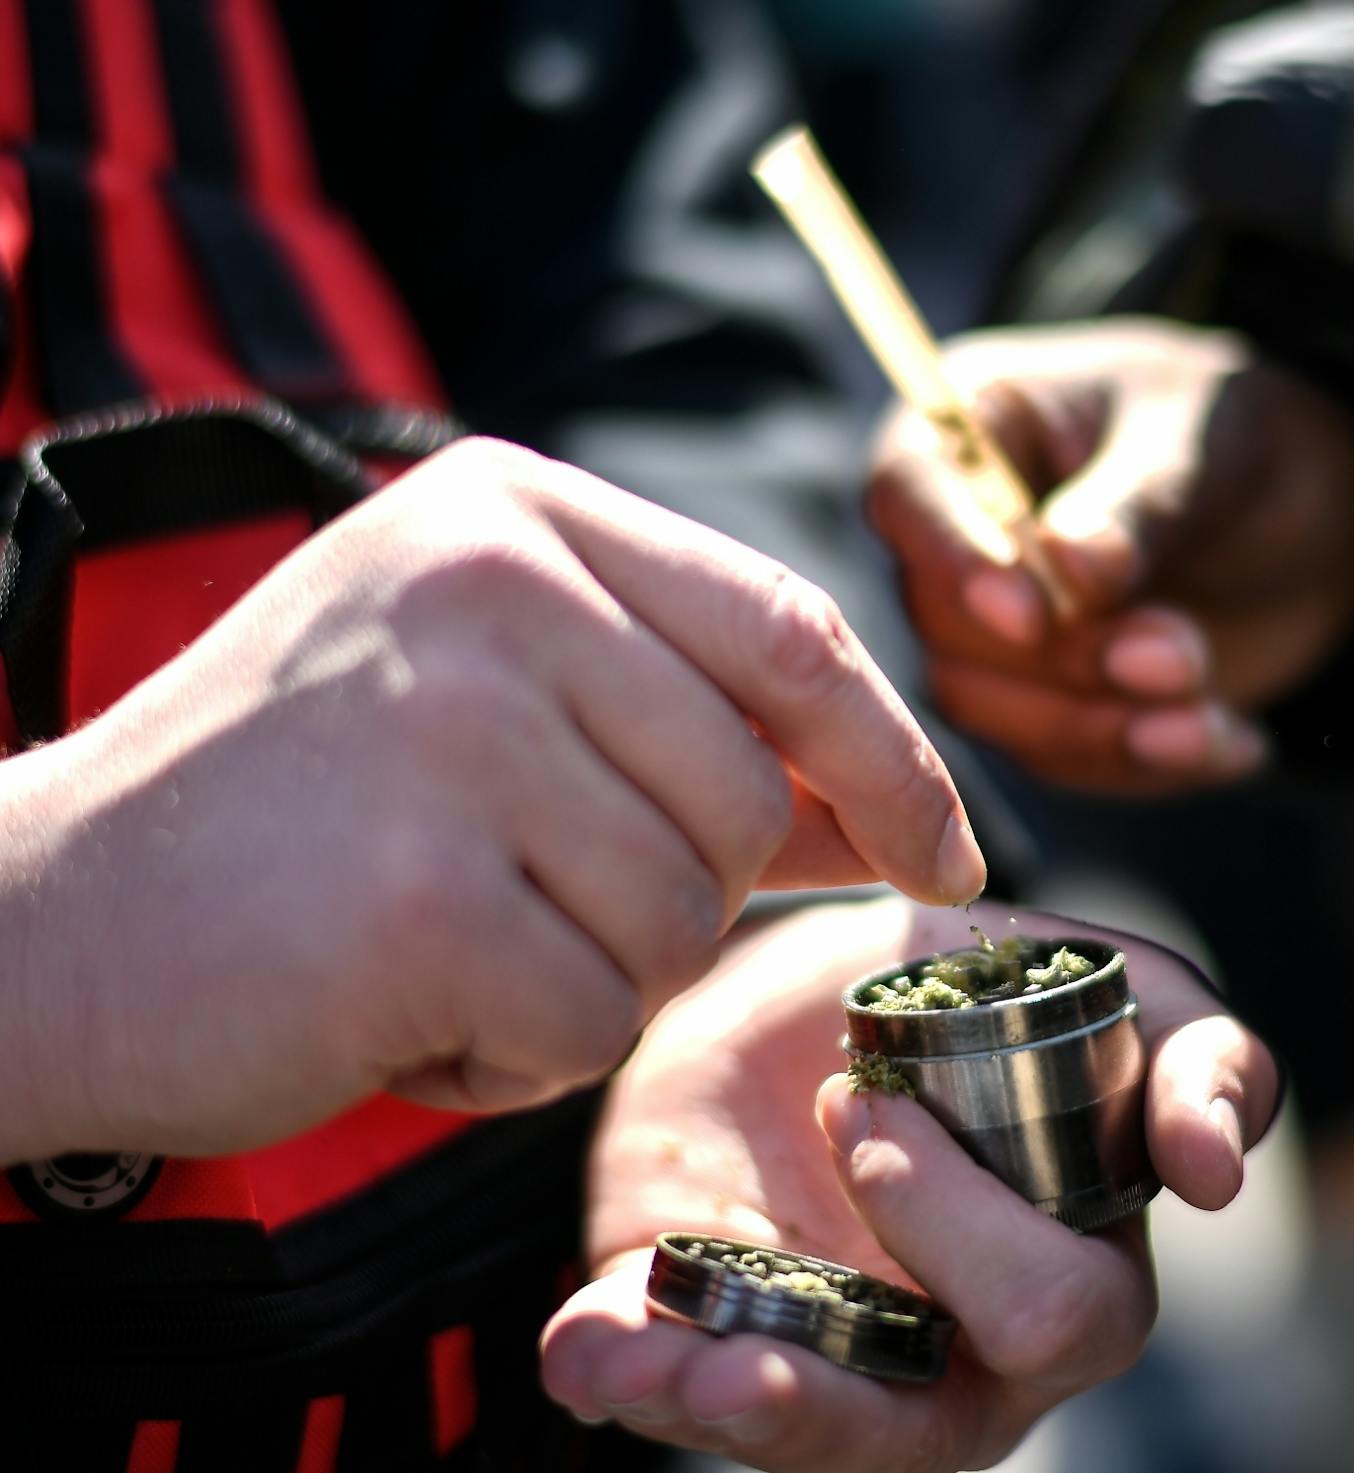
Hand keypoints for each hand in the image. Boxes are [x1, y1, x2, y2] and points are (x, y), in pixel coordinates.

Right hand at [0, 438, 984, 1162]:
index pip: (793, 634)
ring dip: (592, 978)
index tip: (945, 854)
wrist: (41, 922)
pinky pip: (591, 1023)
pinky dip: (516, 1059)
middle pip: (748, 792)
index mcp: (516, 514)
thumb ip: (695, 733)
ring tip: (445, 946)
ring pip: (683, 916)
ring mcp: (453, 733)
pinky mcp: (419, 894)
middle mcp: (490, 587)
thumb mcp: (493, 706)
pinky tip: (404, 1012)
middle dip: (685, 896)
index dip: (896, 760)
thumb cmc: (294, 814)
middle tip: (530, 908)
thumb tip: (897, 808)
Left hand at [539, 896, 1278, 1471]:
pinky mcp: (726, 1358)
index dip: (1012, 1240)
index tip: (989, 1147)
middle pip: (946, 1398)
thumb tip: (1216, 1174)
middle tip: (849, 1108)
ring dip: (747, 1401)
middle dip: (923, 1241)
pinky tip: (583, 1344)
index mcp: (1068, 1268)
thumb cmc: (967, 995)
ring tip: (659, 1356)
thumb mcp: (1096, 989)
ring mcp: (847, 1374)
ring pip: (826, 1442)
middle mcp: (963, 1356)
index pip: (1069, 1305)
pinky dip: (622, 1372)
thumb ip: (1194, 1055)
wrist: (794, 999)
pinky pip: (678, 1402)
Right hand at [867, 317, 1353, 792]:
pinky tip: (1234, 743)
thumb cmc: (1236, 433)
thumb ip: (1138, 503)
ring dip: (1101, 729)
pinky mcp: (1042, 702)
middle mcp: (958, 534)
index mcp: (973, 428)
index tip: (1030, 617)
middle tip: (1182, 657)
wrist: (1304, 508)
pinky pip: (1061, 757)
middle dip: (1067, 661)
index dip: (955, 559)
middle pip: (946, 625)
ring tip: (1208, 722)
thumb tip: (1071, 566)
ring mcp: (990, 630)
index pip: (910, 492)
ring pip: (991, 708)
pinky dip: (1147, 763)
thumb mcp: (1205, 442)